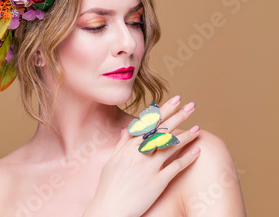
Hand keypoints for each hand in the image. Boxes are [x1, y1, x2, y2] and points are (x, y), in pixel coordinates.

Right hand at [83, 96, 200, 216]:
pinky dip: (187, 158)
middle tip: (191, 105)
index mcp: (128, 147)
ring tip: (198, 128)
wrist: (110, 208)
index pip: (149, 123)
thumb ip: (121, 145)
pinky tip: (197, 151)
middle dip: (178, 116)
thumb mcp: (111, 161)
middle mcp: (139, 153)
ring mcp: (149, 167)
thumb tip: (125, 130)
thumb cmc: (109, 186)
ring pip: (171, 146)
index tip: (175, 101)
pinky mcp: (158, 182)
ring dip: (186, 135)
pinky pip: (175, 167)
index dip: (163, 111)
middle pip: (162, 130)